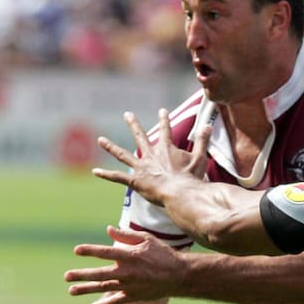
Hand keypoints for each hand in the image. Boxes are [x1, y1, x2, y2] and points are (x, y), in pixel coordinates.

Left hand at [65, 226, 184, 303]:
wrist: (179, 276)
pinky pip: (116, 301)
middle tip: (66, 276)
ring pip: (104, 288)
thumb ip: (126, 235)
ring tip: (71, 290)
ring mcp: (130, 286)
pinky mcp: (134, 296)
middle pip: (100, 274)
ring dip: (86, 289)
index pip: (106, 253)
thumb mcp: (147, 240)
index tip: (76, 250)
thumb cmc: (163, 254)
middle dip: (81, 275)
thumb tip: (108, 230)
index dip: (90, 251)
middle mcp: (127, 272)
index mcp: (130, 256)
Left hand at [93, 108, 210, 205]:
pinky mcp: (135, 181)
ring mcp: (141, 168)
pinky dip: (106, 174)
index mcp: (166, 149)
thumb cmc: (190, 178)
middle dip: (133, 125)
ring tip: (100, 140)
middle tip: (127, 115)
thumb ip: (202, 141)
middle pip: (140, 137)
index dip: (165, 120)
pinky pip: (117, 177)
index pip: (166, 130)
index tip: (162, 110)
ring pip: (123, 154)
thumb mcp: (200, 158)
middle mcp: (151, 155)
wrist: (179, 193)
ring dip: (111, 147)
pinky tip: (95, 171)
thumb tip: (207, 125)